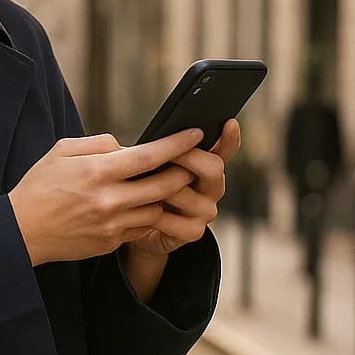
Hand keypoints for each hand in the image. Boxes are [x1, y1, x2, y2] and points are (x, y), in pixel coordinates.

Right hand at [7, 128, 211, 266]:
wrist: (21, 232)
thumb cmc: (40, 186)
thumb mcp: (61, 151)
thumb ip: (98, 144)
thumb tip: (128, 147)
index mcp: (96, 172)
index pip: (148, 156)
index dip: (177, 144)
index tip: (196, 133)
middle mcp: (108, 200)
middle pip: (164, 185)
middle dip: (183, 171)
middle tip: (190, 162)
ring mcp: (111, 225)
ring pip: (157, 209)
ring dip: (165, 196)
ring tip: (165, 184)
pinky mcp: (110, 243)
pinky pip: (141, 227)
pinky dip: (146, 215)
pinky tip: (139, 205)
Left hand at [124, 119, 240, 259]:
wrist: (136, 225)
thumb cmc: (143, 186)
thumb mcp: (145, 165)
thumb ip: (150, 150)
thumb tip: (124, 139)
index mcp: (205, 165)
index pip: (225, 149)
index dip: (230, 138)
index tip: (230, 122)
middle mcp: (212, 187)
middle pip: (213, 167)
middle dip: (188, 157)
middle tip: (165, 154)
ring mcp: (206, 210)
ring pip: (185, 192)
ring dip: (160, 189)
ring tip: (140, 188)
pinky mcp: (194, 231)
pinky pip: (174, 221)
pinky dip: (154, 216)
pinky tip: (143, 213)